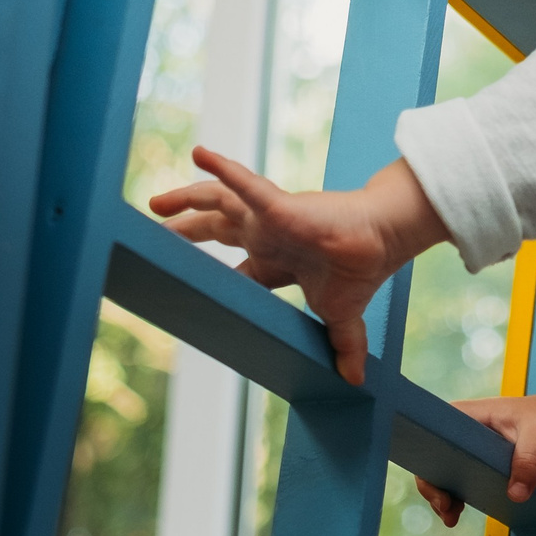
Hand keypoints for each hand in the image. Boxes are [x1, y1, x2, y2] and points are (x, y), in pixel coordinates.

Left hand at [149, 148, 446, 385]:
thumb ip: (343, 344)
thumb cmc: (361, 270)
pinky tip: (199, 153)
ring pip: (217, 202)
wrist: (382, 242)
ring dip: (186, 197)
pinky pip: (244, 183)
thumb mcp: (342, 316)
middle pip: (214, 230)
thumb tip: (355, 382)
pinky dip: (221, 168)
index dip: (208, 278)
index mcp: (275, 263)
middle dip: (184, 231)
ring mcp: (267, 218)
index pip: (234, 270)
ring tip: (154, 202)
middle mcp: (265, 236)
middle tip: (152, 232)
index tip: (181, 286)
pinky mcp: (277, 206)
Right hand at [413, 392, 535, 525]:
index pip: (434, 435)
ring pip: (446, 476)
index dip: (429, 461)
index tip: (439, 487)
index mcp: (469, 415)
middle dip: (433, 485)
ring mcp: (473, 452)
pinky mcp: (485, 469)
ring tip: (451, 517)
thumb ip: (529, 462)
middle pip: (435, 459)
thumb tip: (515, 495)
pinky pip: (463, 486)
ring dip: (443, 497)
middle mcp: (465, 432)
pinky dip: (458, 500)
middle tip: (446, 507)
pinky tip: (457, 514)